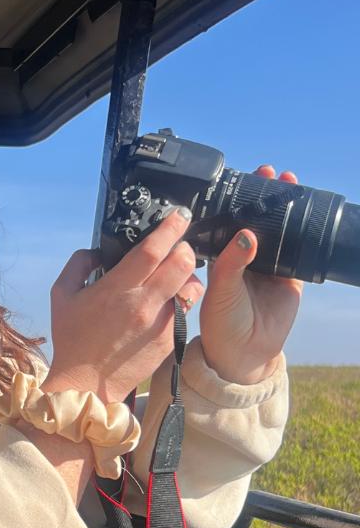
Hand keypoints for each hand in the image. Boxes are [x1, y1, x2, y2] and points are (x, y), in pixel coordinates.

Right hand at [45, 209, 203, 403]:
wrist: (86, 385)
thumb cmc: (72, 339)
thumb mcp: (62, 295)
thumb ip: (78, 264)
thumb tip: (97, 251)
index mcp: (116, 290)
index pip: (153, 250)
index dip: (170, 228)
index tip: (178, 215)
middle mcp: (143, 304)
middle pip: (181, 263)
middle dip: (184, 246)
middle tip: (179, 241)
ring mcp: (161, 323)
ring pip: (191, 286)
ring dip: (188, 273)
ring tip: (178, 271)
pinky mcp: (170, 339)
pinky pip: (186, 309)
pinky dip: (182, 298)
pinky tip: (170, 298)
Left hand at [199, 164, 302, 383]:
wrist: (244, 354)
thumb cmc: (221, 322)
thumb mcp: (221, 289)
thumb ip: (231, 262)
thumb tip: (246, 234)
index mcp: (222, 255)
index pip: (230, 220)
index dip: (237, 199)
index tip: (243, 179)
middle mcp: (244, 257)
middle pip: (256, 219)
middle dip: (264, 196)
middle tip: (271, 173)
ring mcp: (268, 265)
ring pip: (279, 230)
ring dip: (285, 209)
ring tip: (290, 183)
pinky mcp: (290, 278)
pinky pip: (298, 251)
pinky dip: (304, 234)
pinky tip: (307, 216)